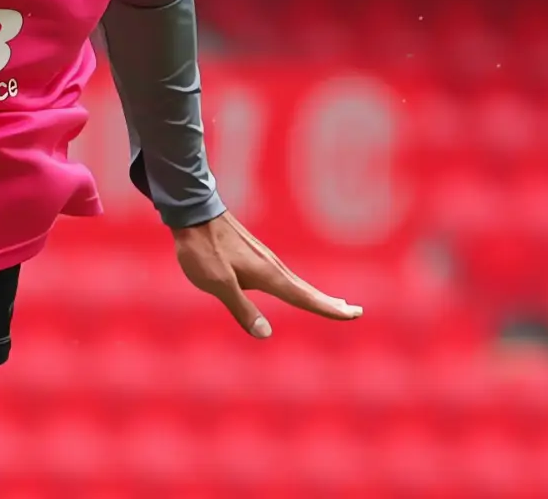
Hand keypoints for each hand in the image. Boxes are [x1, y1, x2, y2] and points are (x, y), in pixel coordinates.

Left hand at [172, 211, 362, 337]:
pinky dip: (299, 285)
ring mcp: (264, 258)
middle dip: (330, 303)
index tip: (353, 315)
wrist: (193, 212)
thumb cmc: (203, 250)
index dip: (328, 309)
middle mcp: (272, 265)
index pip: (304, 298)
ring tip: (334, 303)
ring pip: (296, 282)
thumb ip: (242, 309)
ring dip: (317, 294)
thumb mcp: (218, 284)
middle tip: (355, 312)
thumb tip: (265, 334)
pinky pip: (284, 275)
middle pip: (306, 290)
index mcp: (268, 275)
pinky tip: (294, 287)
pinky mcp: (254, 253)